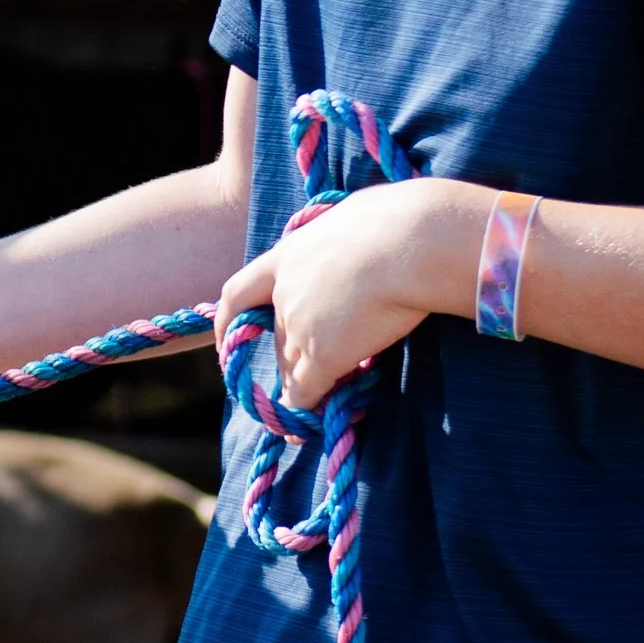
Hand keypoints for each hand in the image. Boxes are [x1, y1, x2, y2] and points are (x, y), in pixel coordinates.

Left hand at [214, 179, 483, 410]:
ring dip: (302, 384)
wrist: (413, 238)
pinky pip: (304, 390)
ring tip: (315, 405)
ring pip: (292, 366)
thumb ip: (347, 234)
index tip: (231, 332)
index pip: (241, 292)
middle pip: (277, 337)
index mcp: (287, 255)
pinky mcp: (322, 353)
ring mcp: (300, 324)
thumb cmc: (402, 220)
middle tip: (311, 373)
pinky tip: (306, 425)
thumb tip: (368, 228)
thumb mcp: (357, 217)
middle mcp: (285, 292)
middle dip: (292, 356)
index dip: (229, 318)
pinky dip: (303, 409)